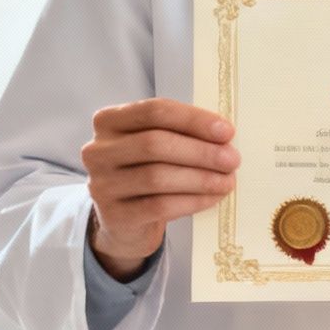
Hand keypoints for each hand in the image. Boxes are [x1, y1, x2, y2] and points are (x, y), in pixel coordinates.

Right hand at [82, 99, 239, 280]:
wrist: (126, 219)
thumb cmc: (149, 170)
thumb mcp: (159, 145)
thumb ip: (182, 133)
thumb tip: (225, 136)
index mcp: (109, 121)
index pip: (154, 111)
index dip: (193, 120)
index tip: (227, 131)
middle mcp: (98, 150)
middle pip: (155, 143)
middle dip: (201, 151)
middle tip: (232, 160)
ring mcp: (101, 184)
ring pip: (157, 176)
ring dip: (201, 178)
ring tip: (227, 181)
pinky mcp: (113, 215)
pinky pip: (159, 205)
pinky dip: (192, 201)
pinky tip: (212, 198)